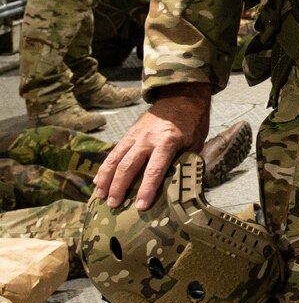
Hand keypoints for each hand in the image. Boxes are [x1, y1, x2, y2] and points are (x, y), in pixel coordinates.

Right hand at [93, 85, 210, 209]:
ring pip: (115, 159)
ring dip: (106, 179)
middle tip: (113, 205)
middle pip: (128, 166)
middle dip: (119, 187)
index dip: (147, 189)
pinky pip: (113, 153)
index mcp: (167, 142)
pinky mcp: (128, 134)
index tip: (140, 205)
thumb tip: (179, 185)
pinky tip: (98, 182)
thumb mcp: (195, 143)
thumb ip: (185, 162)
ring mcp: (135, 136)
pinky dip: (104, 168)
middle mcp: (147, 139)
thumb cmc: (192, 123)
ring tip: (100, 196)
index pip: (155, 169)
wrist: (181, 96)